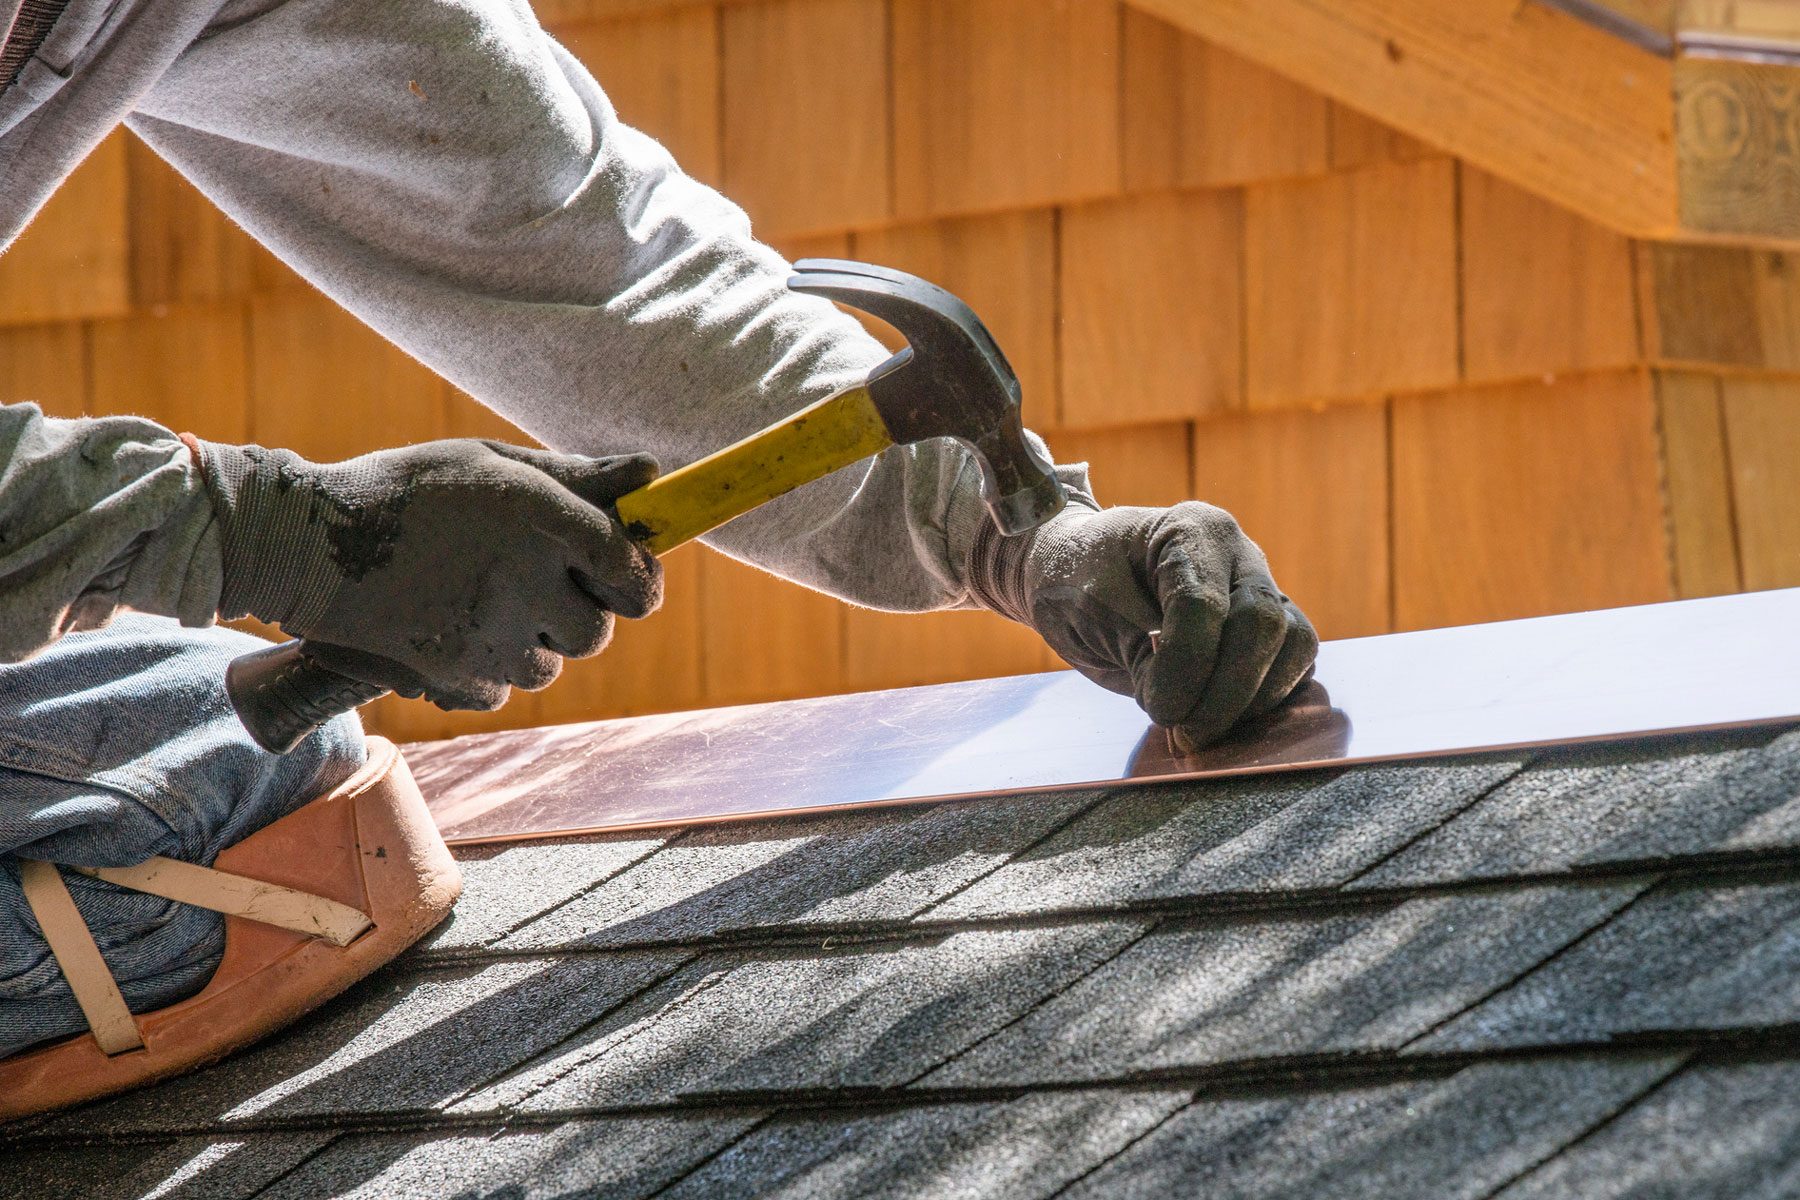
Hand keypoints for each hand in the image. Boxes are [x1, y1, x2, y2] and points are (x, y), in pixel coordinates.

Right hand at [194, 438, 660, 709]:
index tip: (626, 575)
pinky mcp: (453, 676)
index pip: (630, 571)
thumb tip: (651, 476)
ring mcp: (488, 637)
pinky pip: (501, 690)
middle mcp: (523, 582)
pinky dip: (488, 669)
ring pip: (550, 666)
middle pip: (596, 632)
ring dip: (532, 642)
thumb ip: (576, 477)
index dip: (639, 579)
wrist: (306, 544)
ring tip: (482, 600)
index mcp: (539, 519)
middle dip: (578, 613)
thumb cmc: (407, 491)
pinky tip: (451, 627)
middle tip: (537, 584)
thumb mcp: (491, 463)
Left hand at [970, 501, 1317, 749]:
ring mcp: (1261, 589)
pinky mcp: (1268, 630)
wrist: (1072, 577)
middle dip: (1227, 693)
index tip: (1159, 711)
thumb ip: (1143, 655)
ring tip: (1200, 728)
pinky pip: (1294, 666)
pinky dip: (1264, 701)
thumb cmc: (1074, 582)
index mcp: (1191, 529)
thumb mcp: (1092, 613)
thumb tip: (1190, 710)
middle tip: (1185, 734)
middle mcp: (1238, 555)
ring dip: (1254, 700)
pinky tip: (1221, 721)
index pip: (1203, 605)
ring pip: (1296, 645)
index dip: (1186, 668)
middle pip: (1264, 624)